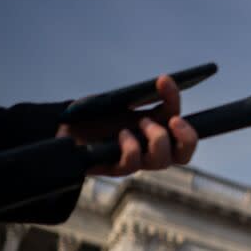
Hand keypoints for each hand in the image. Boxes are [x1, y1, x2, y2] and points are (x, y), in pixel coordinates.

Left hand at [57, 75, 197, 175]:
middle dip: (187, 138)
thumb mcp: (120, 100)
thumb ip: (144, 96)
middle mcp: (151, 149)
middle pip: (184, 155)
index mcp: (158, 131)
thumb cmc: (94, 113)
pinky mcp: (114, 168)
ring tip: (142, 122)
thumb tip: (163, 83)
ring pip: (162, 161)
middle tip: (174, 120)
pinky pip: (131, 165)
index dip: (180, 104)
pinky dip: (131, 148)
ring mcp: (135, 161)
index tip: (165, 82)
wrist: (63, 127)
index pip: (183, 126)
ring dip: (157, 139)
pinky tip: (122, 135)